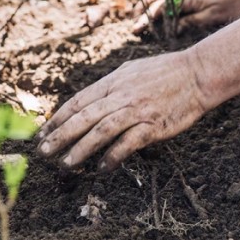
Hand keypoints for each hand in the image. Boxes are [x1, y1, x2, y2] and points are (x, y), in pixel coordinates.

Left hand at [36, 49, 208, 170]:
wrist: (196, 73)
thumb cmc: (165, 72)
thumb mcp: (132, 70)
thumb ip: (111, 85)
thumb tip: (90, 100)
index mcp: (114, 81)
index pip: (79, 101)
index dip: (58, 118)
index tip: (43, 132)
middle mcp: (121, 95)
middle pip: (83, 117)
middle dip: (60, 135)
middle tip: (43, 152)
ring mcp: (136, 110)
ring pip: (100, 131)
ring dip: (80, 149)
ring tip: (66, 165)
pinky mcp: (152, 125)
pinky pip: (127, 143)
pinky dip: (112, 156)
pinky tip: (102, 168)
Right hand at [134, 0, 239, 33]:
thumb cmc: (229, 5)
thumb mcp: (212, 17)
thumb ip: (191, 21)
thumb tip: (174, 28)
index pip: (162, 7)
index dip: (148, 18)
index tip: (138, 28)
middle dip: (142, 11)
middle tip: (133, 26)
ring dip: (147, 4)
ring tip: (137, 17)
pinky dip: (156, 0)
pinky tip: (152, 9)